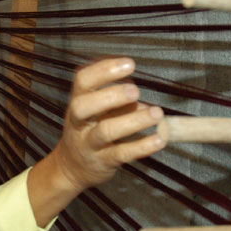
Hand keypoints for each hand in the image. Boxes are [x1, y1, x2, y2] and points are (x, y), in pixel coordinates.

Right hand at [53, 57, 165, 190]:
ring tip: (156, 113)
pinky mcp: (103, 161)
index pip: (83, 81)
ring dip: (133, 121)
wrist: (71, 167)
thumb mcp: (95, 109)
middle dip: (110, 96)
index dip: (104, 70)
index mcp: (78, 101)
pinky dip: (142, 146)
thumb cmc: (89, 130)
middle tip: (135, 91)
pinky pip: (122, 153)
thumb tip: (138, 91)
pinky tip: (159, 139)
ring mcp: (89, 143)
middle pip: (84, 106)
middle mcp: (79, 122)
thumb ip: (115, 97)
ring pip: (106, 131)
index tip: (129, 63)